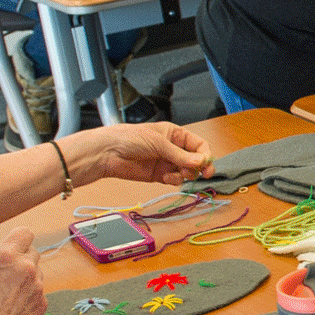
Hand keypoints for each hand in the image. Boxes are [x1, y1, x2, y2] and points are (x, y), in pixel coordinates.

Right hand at [0, 228, 45, 314]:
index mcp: (5, 257)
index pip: (24, 233)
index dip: (16, 239)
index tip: (11, 245)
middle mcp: (25, 269)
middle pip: (32, 251)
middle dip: (20, 258)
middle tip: (4, 272)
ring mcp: (37, 288)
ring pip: (37, 272)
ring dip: (25, 277)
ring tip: (5, 293)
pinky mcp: (41, 305)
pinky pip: (38, 291)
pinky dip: (28, 295)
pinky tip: (11, 307)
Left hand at [66, 124, 213, 185]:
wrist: (108, 153)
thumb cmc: (130, 138)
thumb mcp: (158, 143)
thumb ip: (180, 155)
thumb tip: (201, 162)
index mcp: (175, 134)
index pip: (198, 144)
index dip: (205, 154)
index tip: (206, 163)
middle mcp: (173, 148)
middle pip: (195, 159)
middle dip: (199, 166)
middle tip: (204, 174)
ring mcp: (166, 162)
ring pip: (187, 171)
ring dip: (187, 174)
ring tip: (180, 173)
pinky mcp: (159, 175)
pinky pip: (175, 180)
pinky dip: (175, 180)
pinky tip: (167, 178)